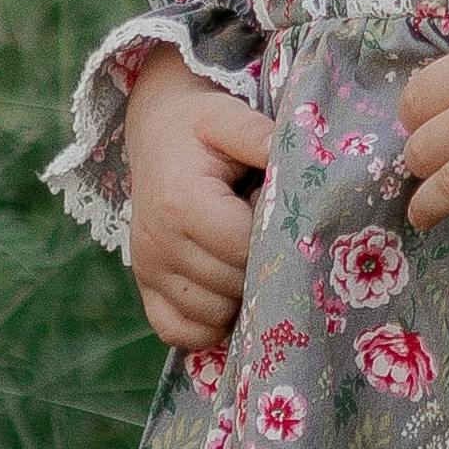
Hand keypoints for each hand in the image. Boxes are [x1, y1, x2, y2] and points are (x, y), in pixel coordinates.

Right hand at [125, 44, 276, 353]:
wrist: (157, 131)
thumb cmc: (200, 126)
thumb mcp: (230, 117)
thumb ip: (261, 136)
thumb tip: (304, 155)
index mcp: (181, 203)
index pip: (244, 250)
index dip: (274, 237)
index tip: (276, 211)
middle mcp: (158, 243)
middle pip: (233, 285)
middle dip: (261, 264)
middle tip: (262, 230)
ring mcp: (147, 269)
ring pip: (213, 314)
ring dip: (240, 294)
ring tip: (241, 251)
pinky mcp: (144, 285)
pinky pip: (178, 331)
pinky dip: (208, 323)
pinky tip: (226, 290)